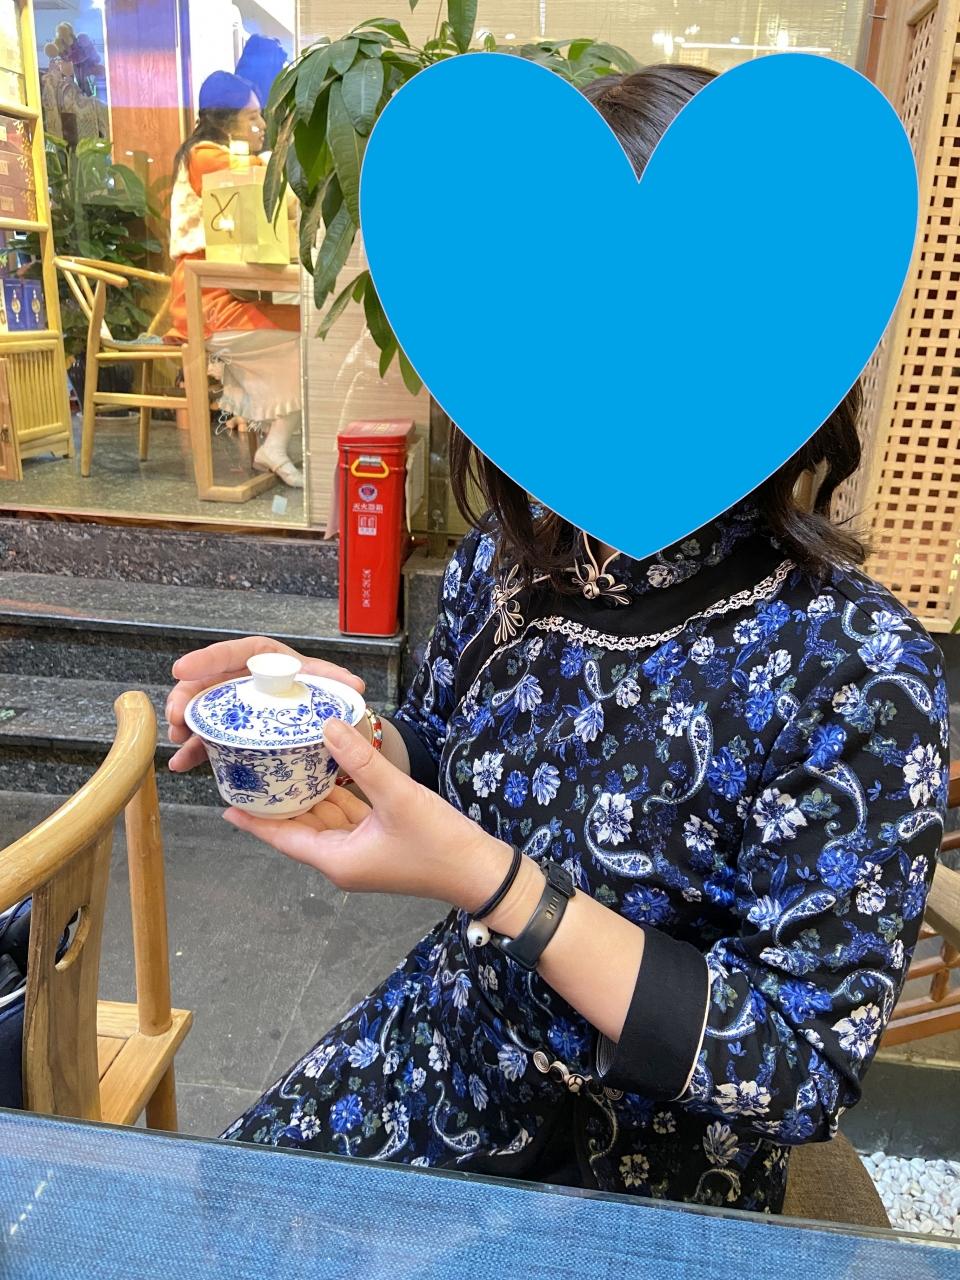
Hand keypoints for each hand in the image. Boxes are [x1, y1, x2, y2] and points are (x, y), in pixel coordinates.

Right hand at [166, 636, 365, 772]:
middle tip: (177, 716)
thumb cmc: (328, 698)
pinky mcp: (236, 731)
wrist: (332, 728)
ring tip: (178, 741)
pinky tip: (182, 763)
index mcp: (268, 661)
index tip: (182, 668)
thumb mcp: (332, 688)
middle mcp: (247, 680)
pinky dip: (196, 749)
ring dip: (186, 724)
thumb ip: (337, 683)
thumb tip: (354, 685)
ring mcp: (239, 706)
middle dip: (187, 697)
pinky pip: (211, 737)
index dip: (206, 659)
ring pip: (204, 710)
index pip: (234, 653)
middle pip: (209, 682)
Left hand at [223, 718, 518, 910]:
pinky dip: (338, 793)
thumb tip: (327, 726)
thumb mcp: (398, 798)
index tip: (226, 802)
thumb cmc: (439, 845)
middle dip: (279, 800)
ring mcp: (364, 851)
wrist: (482, 872)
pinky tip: (330, 767)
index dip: (255, 821)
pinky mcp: (382, 841)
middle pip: (300, 827)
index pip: (283, 838)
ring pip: (326, 817)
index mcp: (338, 859)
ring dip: (309, 793)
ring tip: (283, 762)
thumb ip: (362, 762)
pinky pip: (349, 814)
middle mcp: (344, 858)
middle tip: (254, 768)